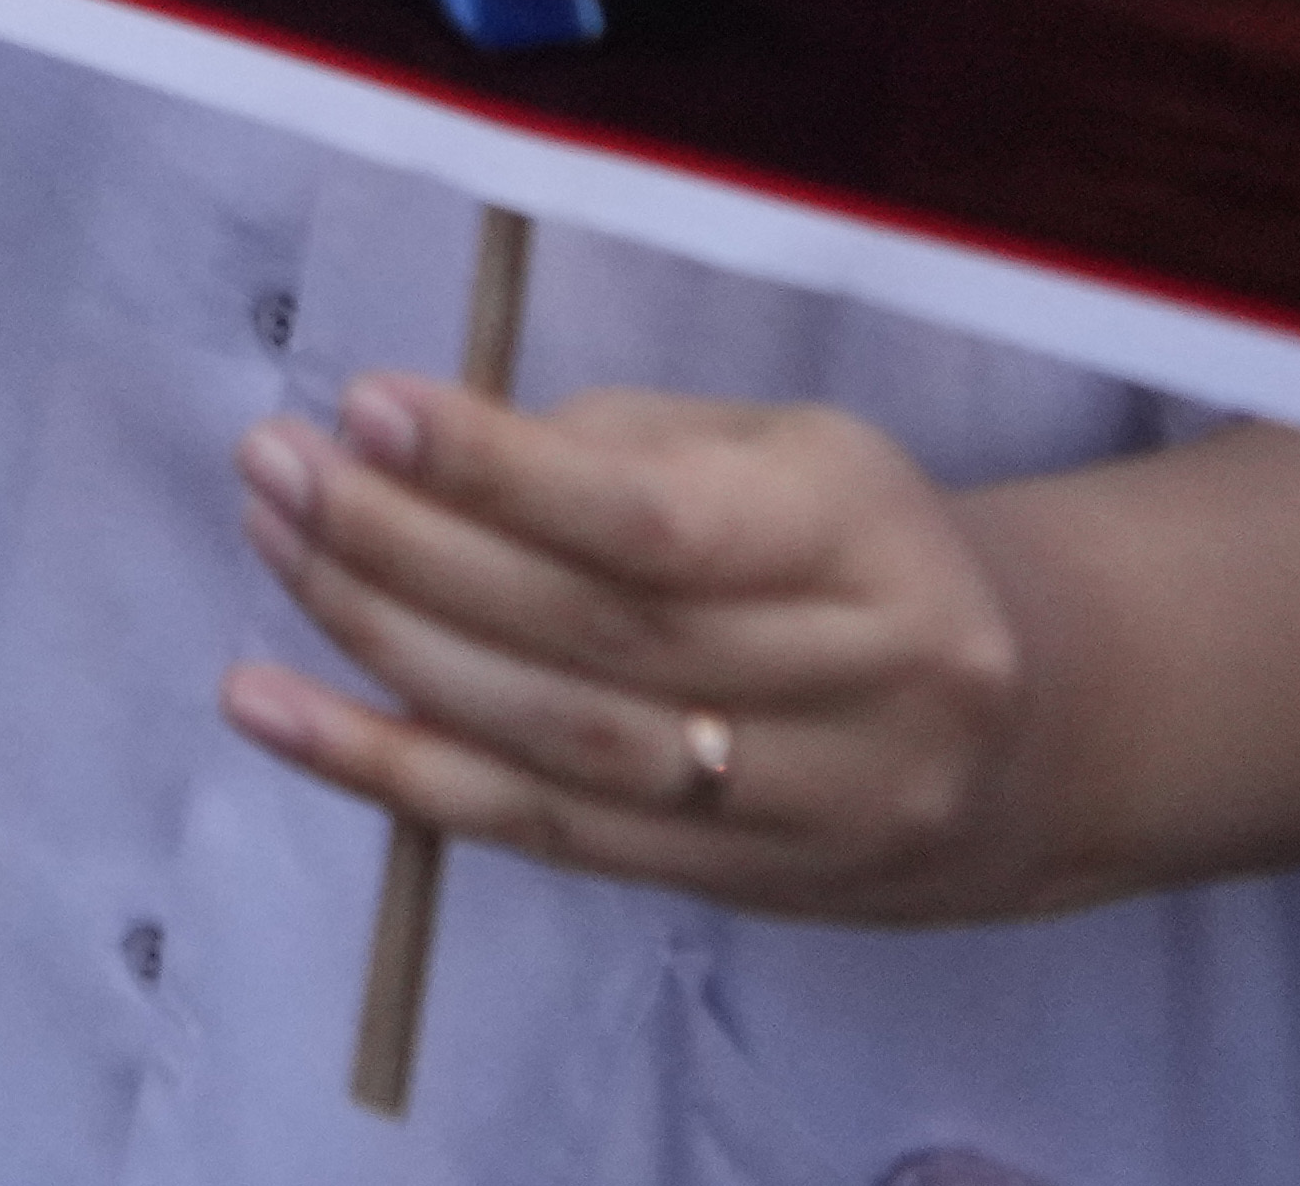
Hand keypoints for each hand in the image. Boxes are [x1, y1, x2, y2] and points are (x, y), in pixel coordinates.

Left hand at [224, 378, 1054, 924]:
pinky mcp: (729, 891)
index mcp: (866, 542)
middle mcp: (851, 688)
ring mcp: (797, 810)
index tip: (364, 407)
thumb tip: (423, 454)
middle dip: (406, 548)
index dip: (501, 469)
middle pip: (591, 637)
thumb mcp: (784, 453)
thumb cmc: (857, 548)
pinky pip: (535, 835)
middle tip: (278, 469)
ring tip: (273, 548)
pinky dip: (390, 772)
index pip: (657, 524)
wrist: (1028, 739)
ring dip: (382, 649)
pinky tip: (272, 711)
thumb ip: (621, 449)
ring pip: (554, 746)